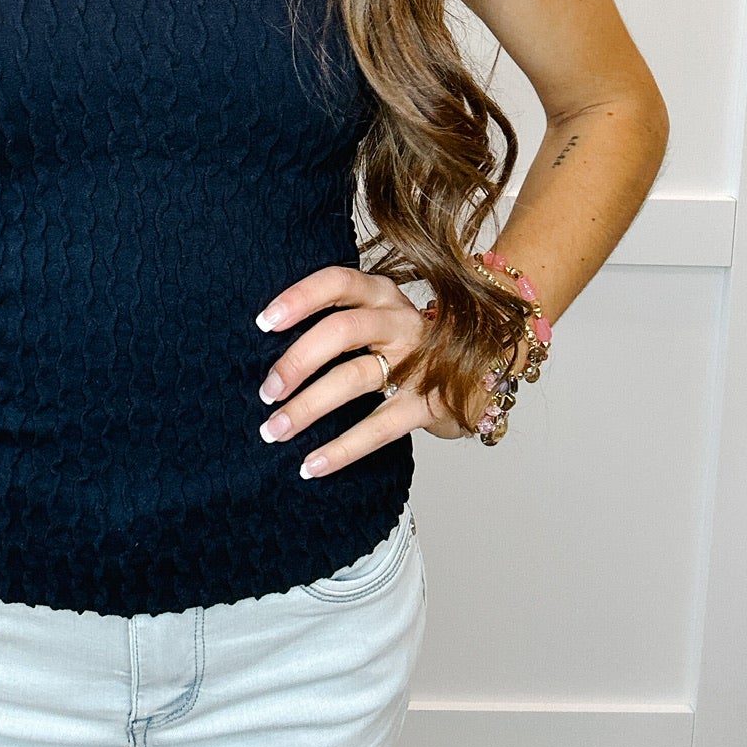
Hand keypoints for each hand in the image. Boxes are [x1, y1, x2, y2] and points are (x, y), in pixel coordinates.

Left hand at [255, 264, 477, 473]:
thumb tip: (269, 346)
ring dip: (307, 407)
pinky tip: (311, 465)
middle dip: (296, 361)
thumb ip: (339, 320)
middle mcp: (400, 321)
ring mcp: (418, 362)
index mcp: (382, 295)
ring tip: (274, 431)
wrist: (483, 370)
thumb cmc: (407, 345)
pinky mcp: (428, 404)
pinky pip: (378, 427)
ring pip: (353, 378)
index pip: (337, 282)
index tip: (263, 322)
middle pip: (341, 330)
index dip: (299, 298)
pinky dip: (341, 449)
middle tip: (266, 392)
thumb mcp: (379, 317)